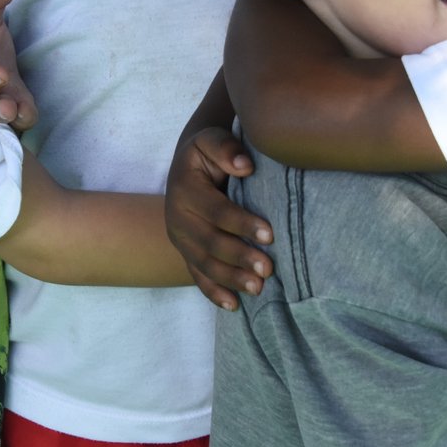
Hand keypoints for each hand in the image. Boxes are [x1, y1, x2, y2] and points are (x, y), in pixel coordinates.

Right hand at [165, 125, 271, 311]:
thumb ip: (225, 147)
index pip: (216, 211)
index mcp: (184, 189)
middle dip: (239, 257)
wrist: (188, 167)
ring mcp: (180, 239)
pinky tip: (233, 306)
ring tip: (258, 289)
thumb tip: (245, 165)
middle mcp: (177, 217)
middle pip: (210, 242)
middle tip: (268, 268)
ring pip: (204, 264)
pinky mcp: (185, 253)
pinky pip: (197, 276)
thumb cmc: (206, 153)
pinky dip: (214, 293)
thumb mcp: (211, 140)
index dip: (242, 223)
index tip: (270, 234)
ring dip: (231, 279)